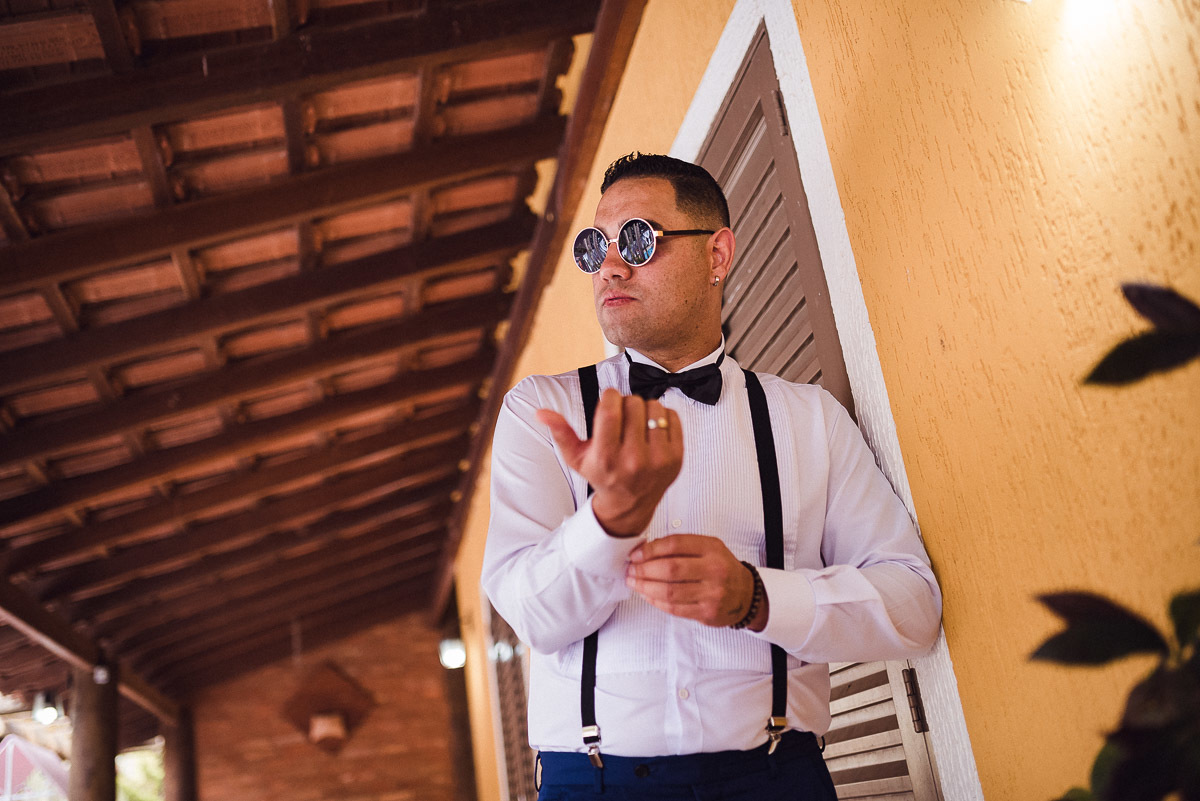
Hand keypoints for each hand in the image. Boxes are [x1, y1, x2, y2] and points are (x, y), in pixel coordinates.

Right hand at [537, 389, 682, 536]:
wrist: (630, 503)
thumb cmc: (602, 475)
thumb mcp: (576, 457)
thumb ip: (560, 432)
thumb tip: (541, 412)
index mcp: (607, 457)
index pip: (611, 409)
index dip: (609, 397)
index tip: (609, 400)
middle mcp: (634, 460)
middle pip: (633, 403)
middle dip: (625, 404)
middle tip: (622, 418)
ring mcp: (658, 460)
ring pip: (654, 406)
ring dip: (645, 410)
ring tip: (637, 425)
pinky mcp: (676, 457)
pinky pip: (672, 416)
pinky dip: (663, 417)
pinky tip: (652, 432)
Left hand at [625, 534, 767, 629]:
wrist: (745, 593)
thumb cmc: (720, 568)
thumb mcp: (707, 548)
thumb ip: (680, 546)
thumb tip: (645, 550)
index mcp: (712, 548)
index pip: (675, 545)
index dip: (650, 549)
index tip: (635, 554)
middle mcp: (714, 570)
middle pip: (670, 569)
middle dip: (644, 570)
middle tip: (631, 570)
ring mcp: (711, 593)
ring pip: (670, 591)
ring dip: (645, 587)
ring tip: (634, 582)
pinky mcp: (706, 612)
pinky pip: (674, 608)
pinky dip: (656, 601)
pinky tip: (647, 595)